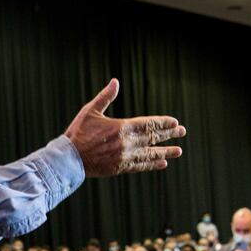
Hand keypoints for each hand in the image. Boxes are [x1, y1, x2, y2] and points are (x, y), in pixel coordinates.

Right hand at [64, 79, 185, 176]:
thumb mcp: (90, 111)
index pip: (148, 124)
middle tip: (182, 132)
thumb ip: (105, 97)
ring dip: (165, 152)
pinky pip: (140, 166)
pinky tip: (162, 163)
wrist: (68, 159)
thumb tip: (115, 82)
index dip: (163, 123)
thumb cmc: (78, 133)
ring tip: (178, 151)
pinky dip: (152, 164)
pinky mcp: (120, 168)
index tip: (175, 123)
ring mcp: (124, 157)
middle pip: (152, 138)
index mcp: (121, 127)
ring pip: (150, 154)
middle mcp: (126, 143)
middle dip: (168, 135)